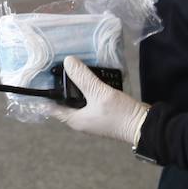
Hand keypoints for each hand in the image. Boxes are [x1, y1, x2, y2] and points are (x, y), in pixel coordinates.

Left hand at [35, 57, 149, 146]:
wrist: (146, 126)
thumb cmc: (120, 114)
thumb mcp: (99, 93)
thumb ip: (83, 78)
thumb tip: (68, 61)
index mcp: (74, 119)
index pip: (52, 106)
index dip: (45, 93)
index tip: (41, 77)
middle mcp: (81, 119)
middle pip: (66, 100)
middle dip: (63, 84)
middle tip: (59, 65)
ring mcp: (93, 116)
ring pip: (79, 97)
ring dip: (78, 84)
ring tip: (74, 66)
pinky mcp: (104, 111)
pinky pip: (91, 97)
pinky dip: (90, 87)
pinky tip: (93, 75)